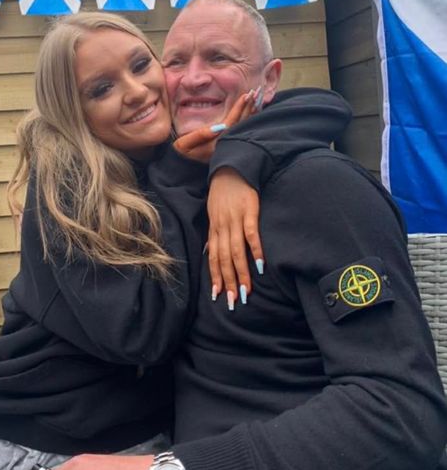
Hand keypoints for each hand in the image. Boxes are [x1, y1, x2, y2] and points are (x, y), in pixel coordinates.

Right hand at [173, 88, 257, 162]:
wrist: (184, 169)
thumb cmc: (183, 154)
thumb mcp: (185, 144)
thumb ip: (200, 135)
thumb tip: (218, 126)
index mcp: (218, 142)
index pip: (232, 121)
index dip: (239, 107)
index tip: (246, 95)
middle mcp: (226, 143)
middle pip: (242, 122)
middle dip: (250, 107)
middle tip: (257, 92)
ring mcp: (229, 145)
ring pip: (244, 126)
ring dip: (252, 112)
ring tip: (258, 99)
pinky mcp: (228, 144)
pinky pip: (242, 130)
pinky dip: (249, 119)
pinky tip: (254, 112)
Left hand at [207, 168, 263, 304]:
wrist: (231, 168)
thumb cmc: (223, 194)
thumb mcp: (214, 214)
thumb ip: (214, 235)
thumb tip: (210, 253)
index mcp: (214, 230)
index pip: (214, 258)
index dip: (215, 277)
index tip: (217, 296)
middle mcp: (222, 228)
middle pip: (224, 260)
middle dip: (228, 282)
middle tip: (232, 301)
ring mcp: (236, 220)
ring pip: (236, 251)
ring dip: (241, 273)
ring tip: (245, 290)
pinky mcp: (249, 211)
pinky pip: (251, 234)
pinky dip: (255, 250)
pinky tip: (260, 265)